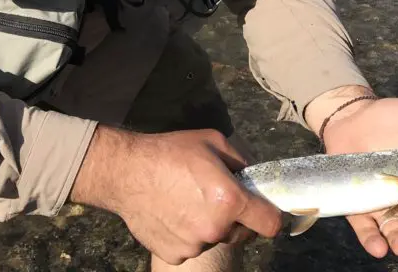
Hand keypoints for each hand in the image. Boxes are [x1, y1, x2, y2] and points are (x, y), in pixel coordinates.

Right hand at [70, 126, 282, 264]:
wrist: (126, 172)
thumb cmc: (171, 152)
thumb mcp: (214, 142)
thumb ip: (241, 162)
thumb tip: (253, 178)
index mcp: (229, 201)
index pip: (270, 224)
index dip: (270, 215)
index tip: (263, 209)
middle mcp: (215, 229)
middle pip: (242, 232)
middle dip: (236, 218)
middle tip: (216, 197)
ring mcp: (193, 246)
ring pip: (215, 239)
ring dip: (210, 226)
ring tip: (189, 201)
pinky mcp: (174, 255)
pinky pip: (192, 247)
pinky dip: (188, 234)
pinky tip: (174, 213)